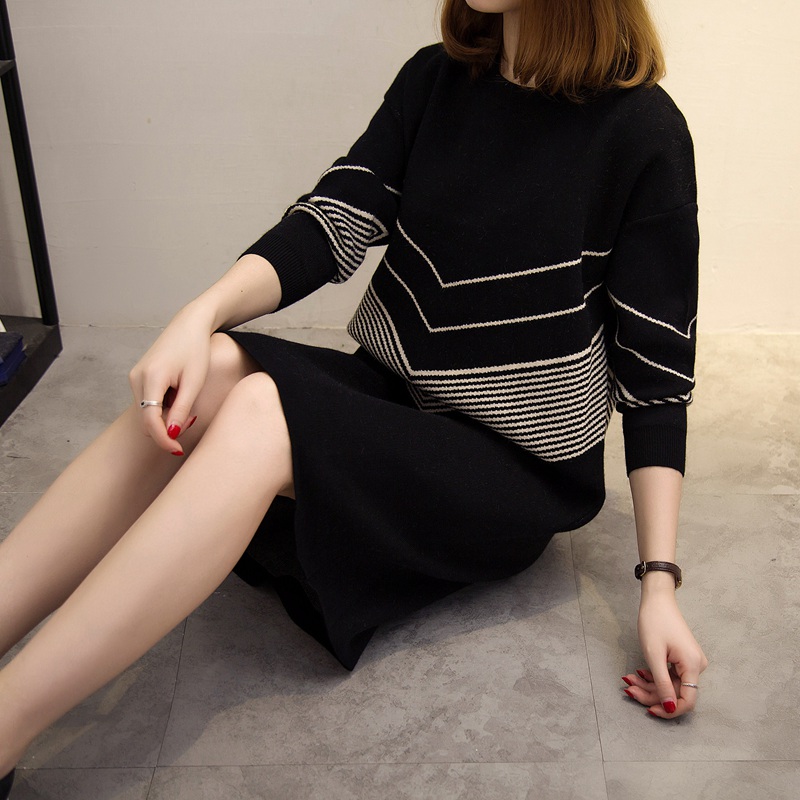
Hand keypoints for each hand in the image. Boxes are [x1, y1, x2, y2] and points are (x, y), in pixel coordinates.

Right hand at [128, 304, 214, 454]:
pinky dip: (162, 407)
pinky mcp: (138, 377)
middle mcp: (136, 378)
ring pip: (146, 413)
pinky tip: (178, 394)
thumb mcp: (194, 382)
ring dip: (166, 417)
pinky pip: (147, 402)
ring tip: (187, 401)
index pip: (150, 421)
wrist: (190, 325)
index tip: (178, 450)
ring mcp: (134, 377)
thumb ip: (181, 409)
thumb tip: (171, 434)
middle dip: (167, 427)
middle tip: (192, 419)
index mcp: (151, 377)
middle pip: (146, 420)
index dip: (163, 439)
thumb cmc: (196, 350)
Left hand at [622, 588, 707, 718]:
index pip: (687, 700)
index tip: (649, 710)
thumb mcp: (654, 655)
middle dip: (651, 694)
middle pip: (675, 692)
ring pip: (669, 684)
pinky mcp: (682, 658)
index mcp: (693, 666)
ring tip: (628, 680)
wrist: (657, 599)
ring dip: (648, 686)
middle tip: (628, 690)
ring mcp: (689, 662)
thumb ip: (662, 683)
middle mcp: (696, 666)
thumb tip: (669, 708)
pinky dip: (652, 676)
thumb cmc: (654, 622)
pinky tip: (638, 674)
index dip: (669, 710)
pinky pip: (669, 675)